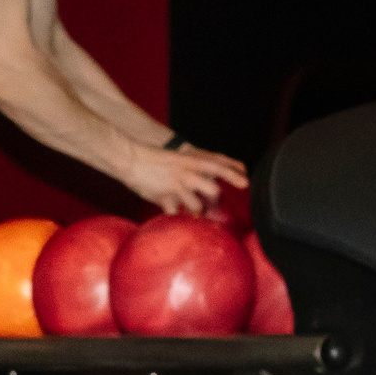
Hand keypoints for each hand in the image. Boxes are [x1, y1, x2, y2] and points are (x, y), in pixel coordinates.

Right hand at [122, 142, 248, 215]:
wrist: (129, 159)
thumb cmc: (153, 159)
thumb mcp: (176, 160)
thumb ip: (191, 171)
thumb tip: (203, 187)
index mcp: (191, 161)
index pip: (219, 167)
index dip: (234, 175)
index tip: (246, 184)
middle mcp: (187, 174)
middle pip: (214, 191)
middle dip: (213, 201)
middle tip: (209, 206)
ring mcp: (176, 186)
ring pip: (197, 206)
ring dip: (194, 210)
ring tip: (189, 211)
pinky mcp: (164, 198)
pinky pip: (175, 213)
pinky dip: (174, 215)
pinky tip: (170, 213)